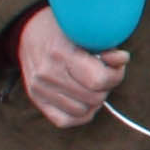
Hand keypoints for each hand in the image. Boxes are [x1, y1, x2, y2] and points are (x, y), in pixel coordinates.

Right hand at [13, 8, 126, 129]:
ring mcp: (38, 89)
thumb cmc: (62, 28)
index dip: (115, 75)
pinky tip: (85, 101)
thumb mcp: (85, 30)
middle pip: (94, 98)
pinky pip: (64, 120)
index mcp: (61, 54)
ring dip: (94, 101)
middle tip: (103, 74)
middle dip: (106, 87)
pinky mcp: (35, 98)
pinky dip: (80, 115)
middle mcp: (47, 74)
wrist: (27, 30)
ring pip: (82, 111)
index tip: (115, 65)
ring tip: (93, 85)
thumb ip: (106, 46)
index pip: (99, 81)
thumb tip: (122, 59)